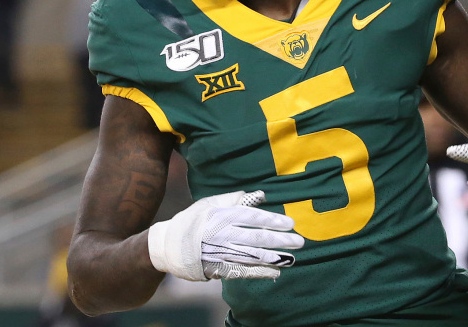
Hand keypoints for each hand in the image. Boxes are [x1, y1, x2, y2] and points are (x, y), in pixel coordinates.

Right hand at [148, 190, 303, 280]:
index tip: (290, 223)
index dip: (272, 220)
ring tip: (291, 258)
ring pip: (251, 256)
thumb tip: (260, 195)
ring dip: (273, 258)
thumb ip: (236, 199)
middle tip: (299, 242)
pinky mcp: (218, 268)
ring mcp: (220, 253)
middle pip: (256, 238)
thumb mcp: (211, 204)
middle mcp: (222, 235)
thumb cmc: (194, 220)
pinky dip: (259, 272)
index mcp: (221, 216)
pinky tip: (275, 272)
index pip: (252, 218)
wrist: (168, 245)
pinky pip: (242, 271)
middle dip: (279, 240)